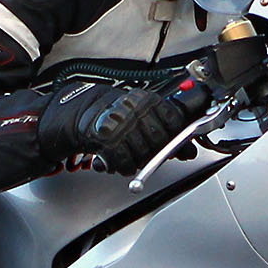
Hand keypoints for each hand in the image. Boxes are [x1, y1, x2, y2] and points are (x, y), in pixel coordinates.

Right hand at [38, 84, 194, 175]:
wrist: (80, 113)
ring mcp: (121, 122)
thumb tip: (187, 148)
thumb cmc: (114, 115)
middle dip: (155, 154)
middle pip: (160, 141)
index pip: (175, 122)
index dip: (179, 140)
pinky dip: (122, 166)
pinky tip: (116, 160)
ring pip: (143, 154)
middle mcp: (135, 108)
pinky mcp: (107, 136)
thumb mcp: (141, 115)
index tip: (182, 150)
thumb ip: (164, 130)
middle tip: (145, 155)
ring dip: (136, 162)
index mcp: (147, 100)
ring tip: (127, 155)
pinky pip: (125, 162)